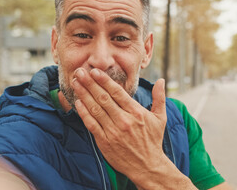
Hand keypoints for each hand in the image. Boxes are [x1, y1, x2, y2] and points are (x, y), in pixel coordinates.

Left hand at [72, 67, 168, 182]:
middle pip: (104, 98)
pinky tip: (78, 102)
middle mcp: (124, 120)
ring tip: (76, 82)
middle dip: (90, 83)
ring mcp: (113, 131)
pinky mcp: (104, 142)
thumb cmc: (153, 140)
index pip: (117, 93)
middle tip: (80, 72)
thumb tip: (160, 80)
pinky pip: (91, 124)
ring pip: (95, 109)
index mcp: (136, 112)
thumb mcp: (160, 118)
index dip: (104, 81)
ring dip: (84, 94)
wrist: (147, 166)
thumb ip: (159, 98)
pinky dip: (84, 113)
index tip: (95, 71)